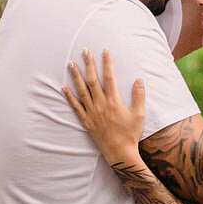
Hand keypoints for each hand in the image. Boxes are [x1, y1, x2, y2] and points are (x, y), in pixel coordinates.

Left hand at [62, 49, 145, 167]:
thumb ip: (139, 96)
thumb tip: (139, 79)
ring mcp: (92, 113)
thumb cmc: (131, 134)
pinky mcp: (86, 121)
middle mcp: (101, 105)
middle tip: (85, 51)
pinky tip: (64, 87)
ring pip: (82, 91)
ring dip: (76, 76)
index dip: (107, 63)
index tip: (105, 50)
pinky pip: (75, 107)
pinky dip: (69, 96)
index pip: (109, 77)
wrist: (120, 153)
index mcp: (114, 101)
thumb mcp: (139, 115)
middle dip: (89, 64)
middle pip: (93, 80)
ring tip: (71, 63)